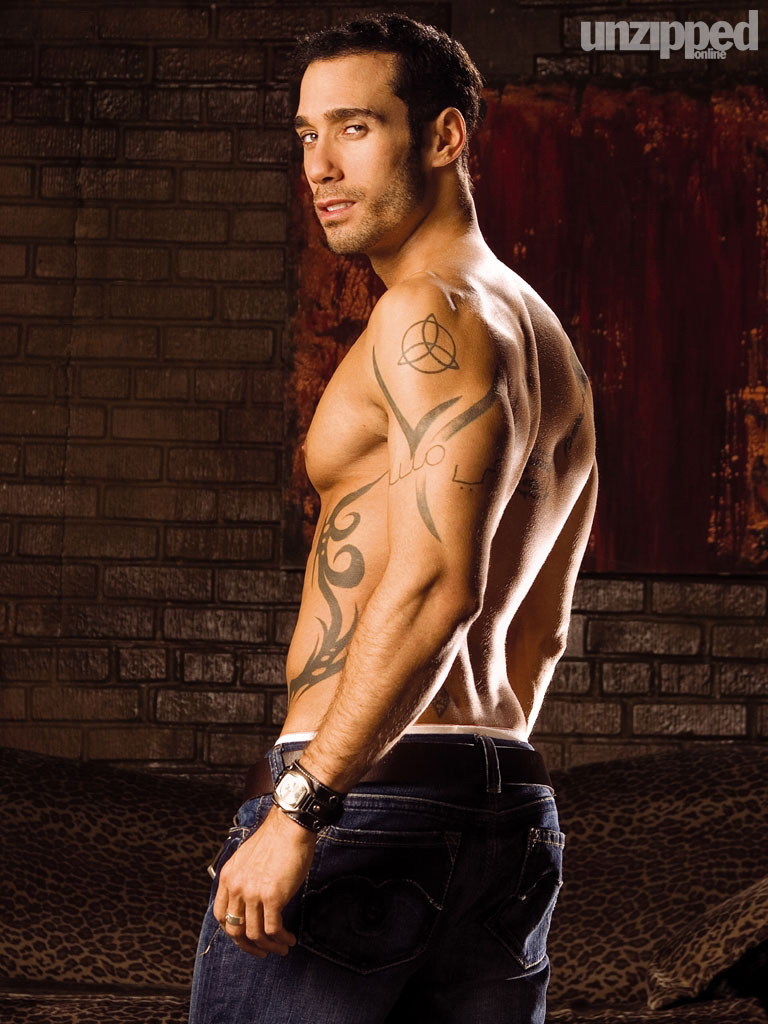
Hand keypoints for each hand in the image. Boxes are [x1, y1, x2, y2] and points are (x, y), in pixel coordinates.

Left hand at [213, 804, 317, 957]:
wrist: (290, 826)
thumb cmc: (275, 839)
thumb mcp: (248, 859)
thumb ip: (244, 879)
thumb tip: (252, 901)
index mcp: (228, 877)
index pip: (221, 915)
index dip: (233, 931)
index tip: (246, 937)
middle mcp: (236, 887)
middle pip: (235, 929)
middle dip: (249, 946)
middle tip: (262, 951)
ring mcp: (253, 893)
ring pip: (255, 934)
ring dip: (269, 946)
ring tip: (281, 948)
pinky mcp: (272, 897)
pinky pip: (272, 929)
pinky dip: (281, 939)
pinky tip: (289, 939)